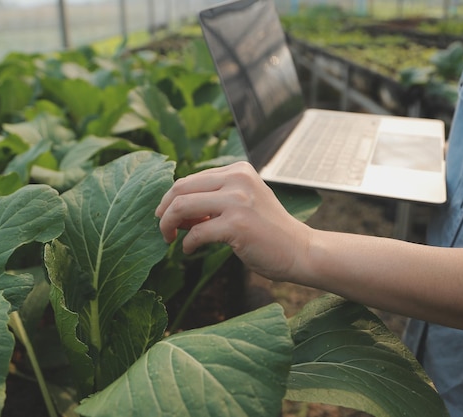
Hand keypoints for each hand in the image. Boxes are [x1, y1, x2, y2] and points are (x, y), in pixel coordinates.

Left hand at [155, 162, 310, 280]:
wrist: (299, 251)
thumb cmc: (268, 231)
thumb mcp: (243, 202)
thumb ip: (215, 198)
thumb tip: (173, 208)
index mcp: (239, 170)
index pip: (191, 178)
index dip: (173, 198)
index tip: (168, 215)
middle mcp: (238, 180)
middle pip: (181, 188)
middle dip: (164, 209)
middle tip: (162, 227)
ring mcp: (238, 201)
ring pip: (182, 206)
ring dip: (168, 225)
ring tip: (168, 238)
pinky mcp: (237, 225)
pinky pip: (196, 233)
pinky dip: (187, 244)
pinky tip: (189, 250)